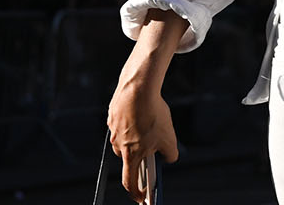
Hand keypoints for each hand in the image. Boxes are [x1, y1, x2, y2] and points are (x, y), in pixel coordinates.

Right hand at [106, 79, 178, 202]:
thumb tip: (169, 158)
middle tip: (153, 146)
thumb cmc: (152, 114)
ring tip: (152, 125)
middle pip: (130, 157)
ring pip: (127, 139)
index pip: (129, 181)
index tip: (140, 198)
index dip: (135, 192)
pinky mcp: (113, 116)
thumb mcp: (169, 137)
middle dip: (142, 154)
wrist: (137, 89)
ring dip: (138, 137)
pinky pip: (124, 123)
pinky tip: (143, 113)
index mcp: (130, 154)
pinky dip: (133, 122)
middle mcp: (118, 145)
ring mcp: (114, 131)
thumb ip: (170, 154)